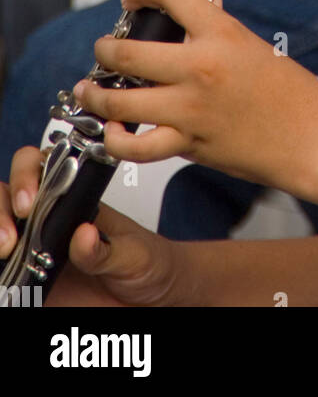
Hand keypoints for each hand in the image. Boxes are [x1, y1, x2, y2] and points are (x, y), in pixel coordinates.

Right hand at [0, 147, 181, 306]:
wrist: (152, 299)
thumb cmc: (147, 263)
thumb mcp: (134, 253)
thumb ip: (106, 249)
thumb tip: (83, 235)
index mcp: (76, 200)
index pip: (41, 169)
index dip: (26, 176)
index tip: (29, 201)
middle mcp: (50, 221)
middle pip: (8, 197)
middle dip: (2, 208)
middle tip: (10, 237)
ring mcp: (37, 251)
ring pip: (2, 231)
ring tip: (6, 252)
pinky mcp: (32, 284)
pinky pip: (7, 274)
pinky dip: (2, 273)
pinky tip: (6, 279)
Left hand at [72, 0, 317, 207]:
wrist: (315, 141)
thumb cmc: (297, 97)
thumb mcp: (258, 47)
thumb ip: (221, 28)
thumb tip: (204, 6)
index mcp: (221, 35)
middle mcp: (199, 70)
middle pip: (128, 53)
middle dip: (106, 49)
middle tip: (104, 48)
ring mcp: (190, 111)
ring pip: (121, 102)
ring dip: (97, 95)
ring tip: (90, 90)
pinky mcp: (189, 145)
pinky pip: (139, 147)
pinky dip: (118, 141)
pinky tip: (114, 132)